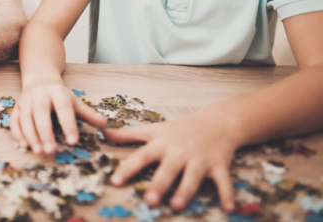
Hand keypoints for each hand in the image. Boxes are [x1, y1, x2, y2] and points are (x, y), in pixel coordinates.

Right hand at [10, 82, 106, 152]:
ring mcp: (26, 100)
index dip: (68, 124)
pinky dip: (18, 133)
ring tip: (39, 151)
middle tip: (51, 150)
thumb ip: (88, 114)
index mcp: (57, 92)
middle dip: (45, 132)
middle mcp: (39, 94)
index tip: (73, 141)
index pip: (63, 108)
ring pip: (26, 118)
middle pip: (40, 113)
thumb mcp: (75, 102)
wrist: (40, 81)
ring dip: (31, 135)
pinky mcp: (16, 107)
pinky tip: (25, 145)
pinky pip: (14, 120)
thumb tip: (105, 124)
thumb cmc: (59, 97)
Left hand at [105, 108, 237, 211]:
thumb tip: (103, 133)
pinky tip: (228, 208)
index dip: (128, 169)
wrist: (216, 122)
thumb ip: (128, 134)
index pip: (141, 156)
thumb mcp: (154, 130)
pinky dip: (227, 194)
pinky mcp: (220, 165)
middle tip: (149, 201)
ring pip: (192, 177)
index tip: (115, 181)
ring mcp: (200, 159)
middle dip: (159, 185)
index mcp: (162, 144)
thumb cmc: (180, 129)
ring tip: (176, 206)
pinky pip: (223, 182)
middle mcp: (180, 151)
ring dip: (185, 191)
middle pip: (167, 170)